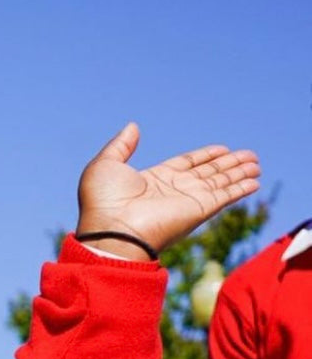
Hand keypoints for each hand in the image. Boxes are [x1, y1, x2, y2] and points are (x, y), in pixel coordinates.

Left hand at [76, 123, 259, 257]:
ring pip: (220, 183)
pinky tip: (254, 182)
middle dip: (228, 164)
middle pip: (208, 173)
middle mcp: (173, 191)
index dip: (205, 156)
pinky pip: (225, 196)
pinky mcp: (197, 210)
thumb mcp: (105, 165)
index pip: (186, 164)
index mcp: (153, 180)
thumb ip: (121, 145)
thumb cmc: (102, 203)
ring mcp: (186, 201)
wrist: (110, 231)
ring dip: (239, 173)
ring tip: (256, 164)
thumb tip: (133, 126)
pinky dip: (240, 189)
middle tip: (249, 156)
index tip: (222, 149)